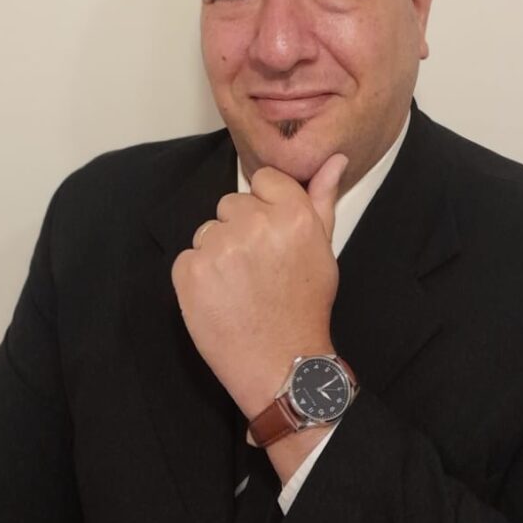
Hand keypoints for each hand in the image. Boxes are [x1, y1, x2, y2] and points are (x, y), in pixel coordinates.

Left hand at [171, 153, 347, 418]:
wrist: (281, 363)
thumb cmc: (305, 306)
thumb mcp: (323, 251)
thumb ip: (323, 200)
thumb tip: (333, 158)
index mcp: (292, 214)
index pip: (263, 179)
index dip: (267, 207)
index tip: (273, 237)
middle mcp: (254, 224)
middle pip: (232, 204)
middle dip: (241, 230)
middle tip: (258, 269)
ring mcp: (218, 247)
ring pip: (208, 230)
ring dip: (219, 253)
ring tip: (240, 287)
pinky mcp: (189, 271)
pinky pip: (188, 257)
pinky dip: (199, 276)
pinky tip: (222, 299)